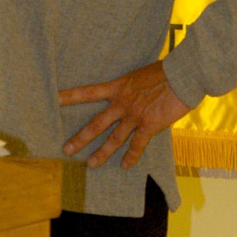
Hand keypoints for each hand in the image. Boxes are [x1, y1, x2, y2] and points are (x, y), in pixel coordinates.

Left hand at [59, 61, 189, 169]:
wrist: (181, 76)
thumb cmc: (163, 71)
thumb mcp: (138, 75)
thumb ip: (129, 88)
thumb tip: (127, 94)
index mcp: (117, 87)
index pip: (88, 92)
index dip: (70, 96)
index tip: (54, 99)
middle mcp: (122, 103)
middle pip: (96, 124)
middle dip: (80, 138)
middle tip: (66, 149)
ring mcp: (135, 116)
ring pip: (113, 139)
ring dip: (102, 153)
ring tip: (91, 164)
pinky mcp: (150, 125)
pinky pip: (137, 145)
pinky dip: (131, 157)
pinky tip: (125, 166)